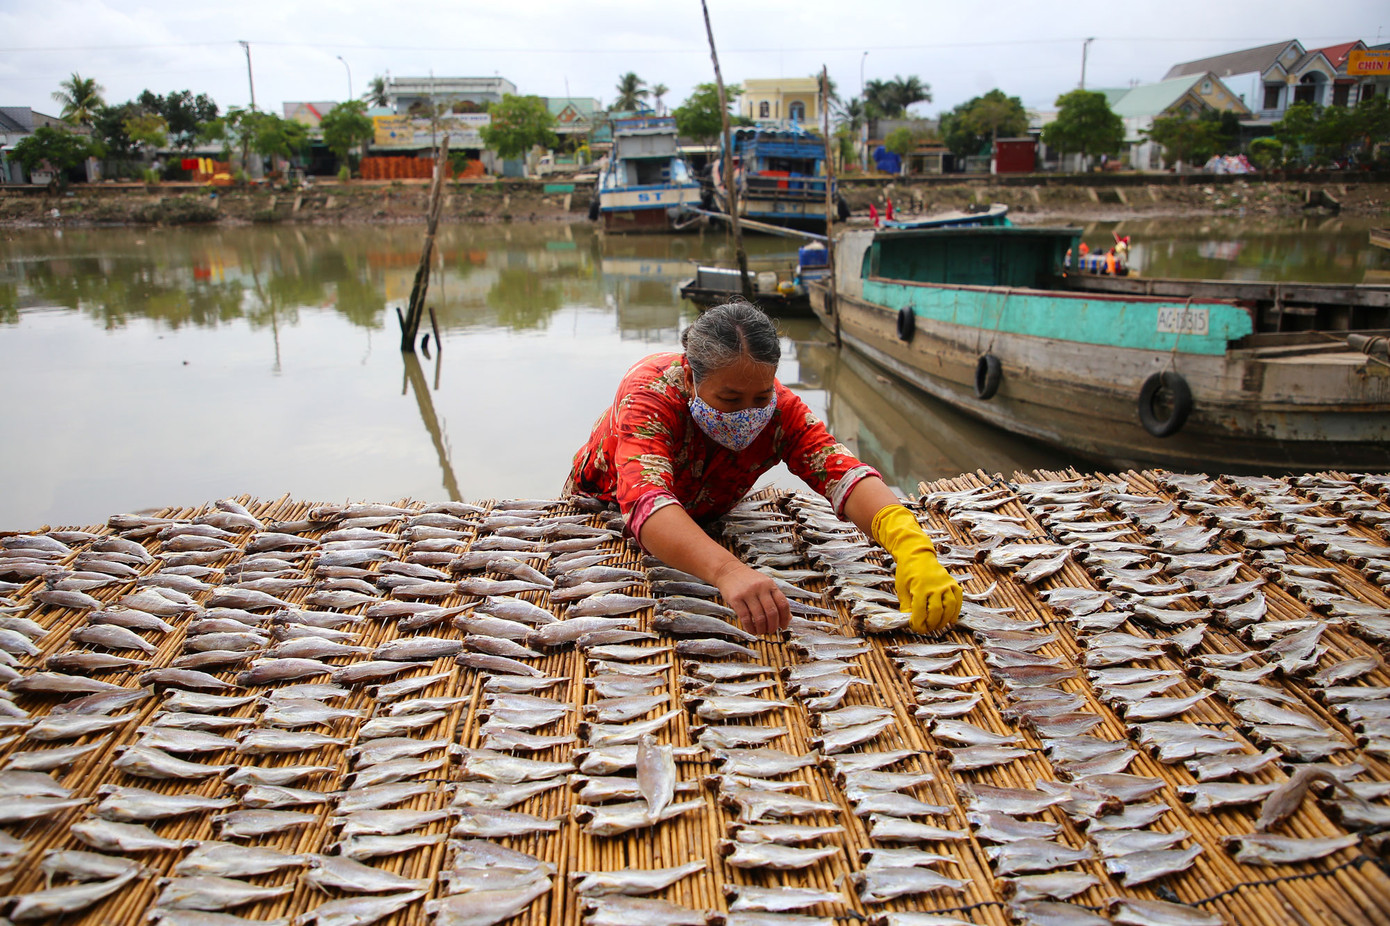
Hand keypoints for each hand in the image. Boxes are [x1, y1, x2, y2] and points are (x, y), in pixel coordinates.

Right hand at [711, 560, 790, 636]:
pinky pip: (745, 617)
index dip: (785, 618)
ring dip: (762, 628)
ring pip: (759, 617)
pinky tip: (751, 630)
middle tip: (771, 631)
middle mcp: (760, 588)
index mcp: (770, 584)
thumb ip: (776, 599)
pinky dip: (750, 627)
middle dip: (773, 626)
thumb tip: (788, 618)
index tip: (783, 626)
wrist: (728, 570)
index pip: (783, 604)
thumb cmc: (749, 580)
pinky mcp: (735, 598)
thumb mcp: (765, 585)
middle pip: (772, 612)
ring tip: (761, 631)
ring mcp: (747, 593)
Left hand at [872, 505, 962, 634]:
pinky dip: (956, 611)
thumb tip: (911, 621)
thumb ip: (906, 606)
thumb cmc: (907, 572)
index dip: (918, 624)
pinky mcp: (952, 583)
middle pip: (936, 612)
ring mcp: (945, 584)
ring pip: (950, 607)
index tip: (916, 628)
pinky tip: (951, 619)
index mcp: (919, 588)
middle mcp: (935, 586)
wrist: (916, 554)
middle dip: (931, 624)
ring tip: (938, 625)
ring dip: (944, 620)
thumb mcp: (901, 589)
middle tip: (927, 628)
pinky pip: (958, 599)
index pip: (920, 613)